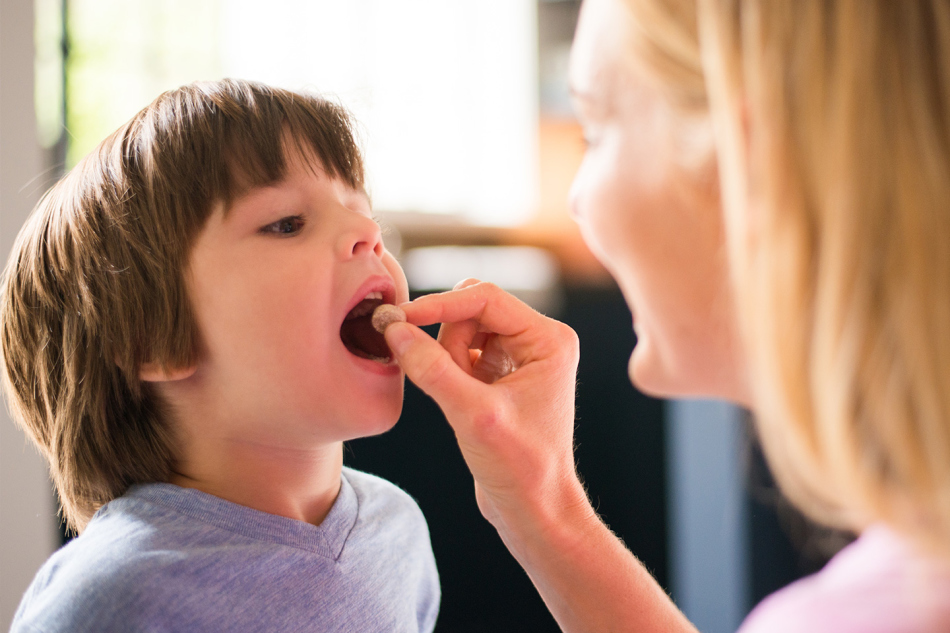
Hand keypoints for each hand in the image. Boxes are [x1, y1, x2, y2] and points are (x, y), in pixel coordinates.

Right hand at [386, 280, 696, 632]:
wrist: (535, 510)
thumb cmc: (521, 467)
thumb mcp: (473, 415)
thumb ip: (433, 370)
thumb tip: (395, 331)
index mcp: (548, 339)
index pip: (485, 297)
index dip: (439, 305)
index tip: (400, 320)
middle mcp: (538, 341)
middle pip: (472, 309)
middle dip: (445, 338)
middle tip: (440, 377)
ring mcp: (519, 358)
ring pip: (463, 330)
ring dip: (445, 356)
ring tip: (456, 398)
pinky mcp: (500, 376)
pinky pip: (461, 353)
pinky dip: (446, 369)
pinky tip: (454, 400)